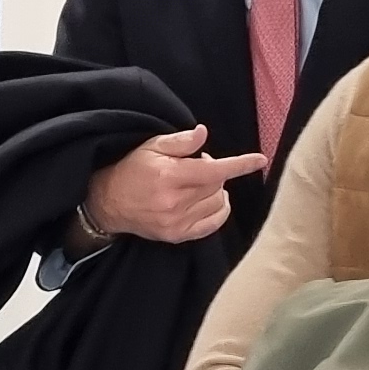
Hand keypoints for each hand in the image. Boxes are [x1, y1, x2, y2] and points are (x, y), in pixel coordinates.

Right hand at [79, 127, 270, 246]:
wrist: (108, 203)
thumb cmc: (131, 169)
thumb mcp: (152, 146)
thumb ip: (181, 141)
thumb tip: (204, 134)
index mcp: (170, 177)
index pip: (214, 170)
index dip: (240, 165)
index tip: (260, 160)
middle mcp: (175, 202)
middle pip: (217, 186)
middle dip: (214, 172)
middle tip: (196, 165)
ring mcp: (177, 222)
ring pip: (218, 204)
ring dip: (216, 191)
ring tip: (197, 183)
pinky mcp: (177, 236)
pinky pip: (213, 224)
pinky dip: (218, 210)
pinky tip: (208, 200)